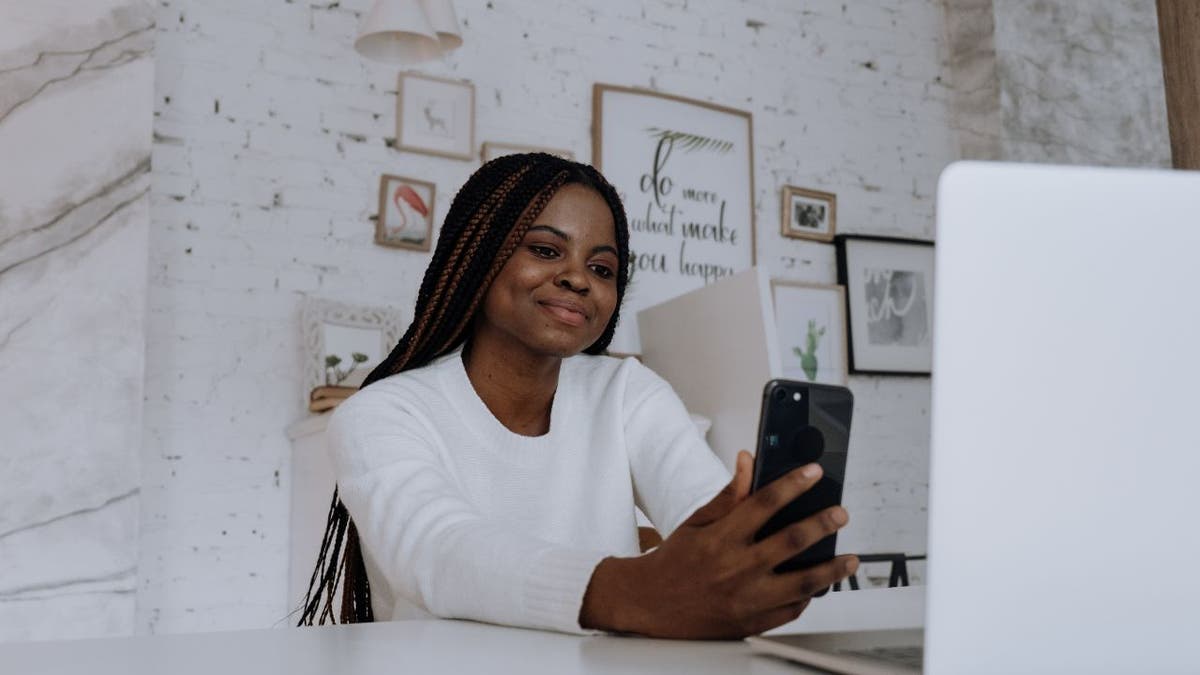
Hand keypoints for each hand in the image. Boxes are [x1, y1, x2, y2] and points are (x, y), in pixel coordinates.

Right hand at [580, 451, 857, 638]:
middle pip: (791, 541)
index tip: (813, 473)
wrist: (649, 604)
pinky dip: (808, 598)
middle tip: (840, 514)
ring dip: (831, 569)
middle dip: (823, 524)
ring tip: (848, 559)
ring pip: (802, 583)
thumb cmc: (674, 561)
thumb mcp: (697, 522)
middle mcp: (736, 568)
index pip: (764, 503)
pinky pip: (790, 611)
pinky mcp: (750, 624)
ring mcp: (746, 599)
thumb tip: (748, 462)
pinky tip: (817, 587)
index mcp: (721, 538)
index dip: (793, 484)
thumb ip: (729, 495)